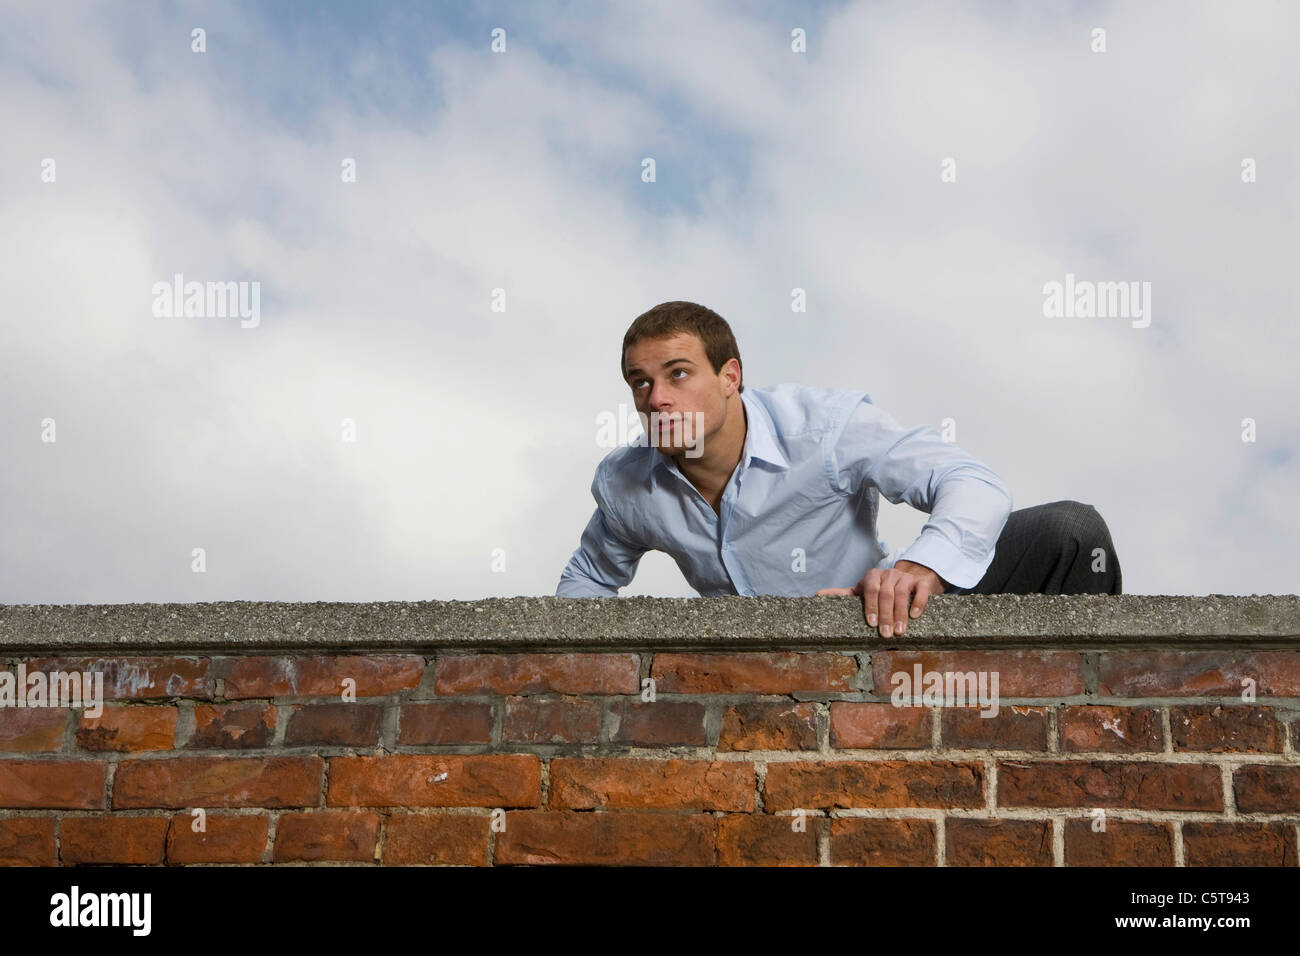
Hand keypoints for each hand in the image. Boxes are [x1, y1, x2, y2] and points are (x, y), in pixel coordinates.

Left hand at [816, 560, 946, 635]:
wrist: (909, 578)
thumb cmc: (881, 589)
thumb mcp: (862, 590)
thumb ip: (843, 594)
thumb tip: (817, 595)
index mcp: (872, 577)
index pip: (870, 590)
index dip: (870, 606)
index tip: (871, 623)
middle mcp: (889, 574)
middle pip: (886, 594)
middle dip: (885, 616)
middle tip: (885, 634)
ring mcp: (905, 577)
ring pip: (902, 593)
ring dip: (900, 613)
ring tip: (899, 631)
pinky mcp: (921, 582)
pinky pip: (921, 590)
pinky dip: (918, 603)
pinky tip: (914, 615)